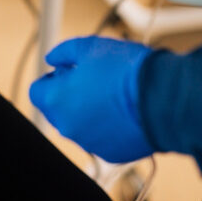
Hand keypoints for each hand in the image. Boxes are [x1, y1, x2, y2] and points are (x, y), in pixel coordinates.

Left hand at [29, 36, 153, 163]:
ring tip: (113, 95)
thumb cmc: (126, 71)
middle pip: (56, 110)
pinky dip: (107, 127)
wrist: (164, 98)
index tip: (69, 73)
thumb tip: (52, 60)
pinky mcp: (111, 153)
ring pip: (79, 125)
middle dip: (68, 96)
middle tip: (93, 81)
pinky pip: (101, 138)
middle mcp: (67, 127)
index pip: (37, 92)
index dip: (52, 79)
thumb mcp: (89, 46)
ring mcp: (89, 143)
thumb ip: (63, 53)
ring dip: (88, 112)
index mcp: (56, 100)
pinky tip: (125, 112)